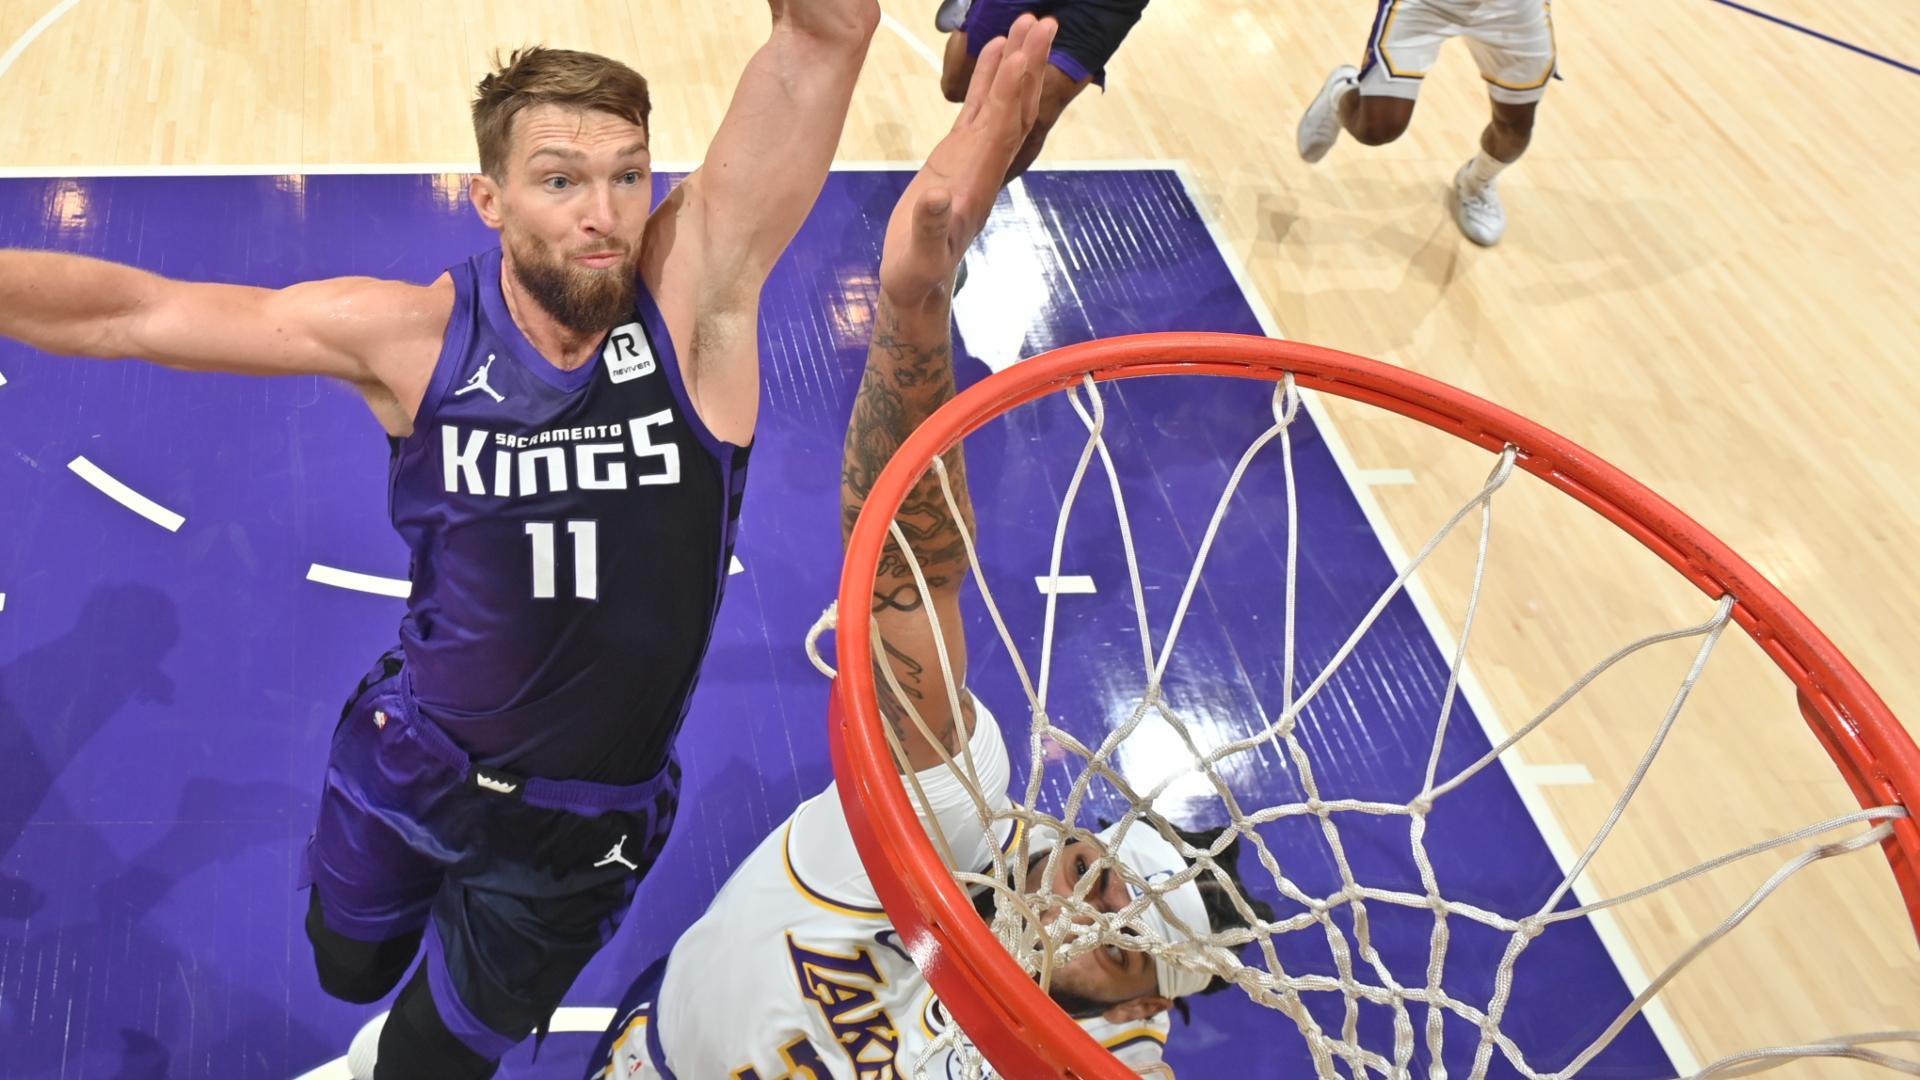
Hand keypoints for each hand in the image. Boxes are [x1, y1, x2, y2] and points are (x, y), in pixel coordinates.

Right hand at [878, 13, 1057, 305]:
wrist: (918, 283)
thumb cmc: (918, 272)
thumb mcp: (920, 253)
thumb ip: (929, 224)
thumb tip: (936, 197)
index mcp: (978, 180)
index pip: (1001, 125)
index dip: (1012, 88)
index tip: (1024, 50)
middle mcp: (985, 163)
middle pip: (1014, 107)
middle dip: (1028, 65)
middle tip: (1042, 21)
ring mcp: (974, 157)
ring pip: (1001, 104)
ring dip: (1015, 66)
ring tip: (1025, 25)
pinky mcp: (958, 156)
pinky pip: (978, 110)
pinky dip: (988, 80)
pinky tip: (995, 52)